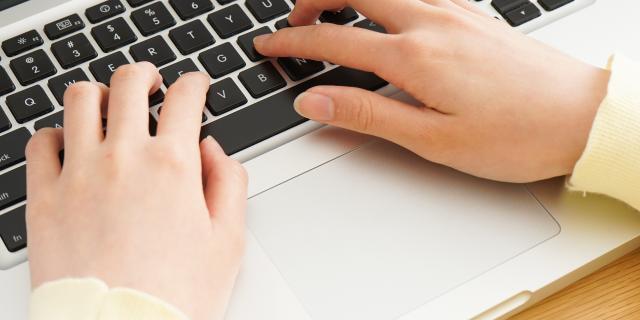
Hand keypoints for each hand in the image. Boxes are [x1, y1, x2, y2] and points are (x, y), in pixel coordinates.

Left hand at [25, 62, 246, 319]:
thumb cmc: (175, 295)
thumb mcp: (228, 240)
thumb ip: (229, 182)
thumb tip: (213, 149)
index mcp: (172, 166)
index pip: (186, 98)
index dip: (196, 83)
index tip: (196, 86)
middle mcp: (123, 158)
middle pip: (130, 84)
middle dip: (146, 74)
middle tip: (152, 83)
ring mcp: (78, 174)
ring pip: (79, 100)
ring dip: (99, 93)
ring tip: (107, 104)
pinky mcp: (44, 198)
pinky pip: (39, 143)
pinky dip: (55, 134)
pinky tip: (69, 144)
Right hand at [255, 0, 610, 181]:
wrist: (582, 117)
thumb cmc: (515, 135)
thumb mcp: (431, 139)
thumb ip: (367, 114)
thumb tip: (313, 101)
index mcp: (414, 56)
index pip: (333, 41)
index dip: (293, 43)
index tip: (269, 45)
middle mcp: (432, 22)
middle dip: (314, 0)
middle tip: (295, 22)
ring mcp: (455, 12)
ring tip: (333, 14)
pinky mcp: (473, 14)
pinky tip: (387, 16)